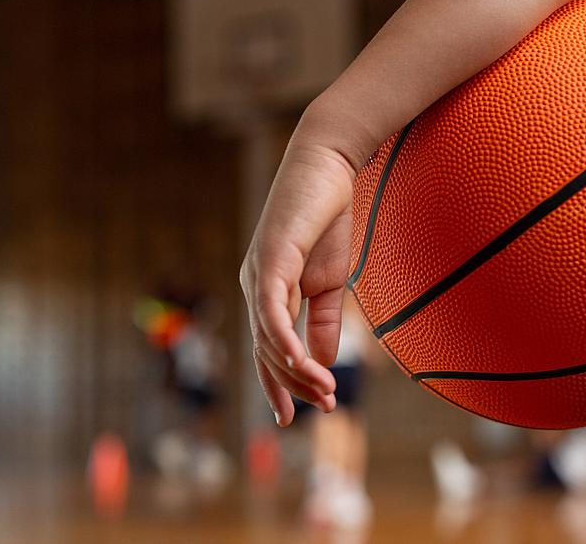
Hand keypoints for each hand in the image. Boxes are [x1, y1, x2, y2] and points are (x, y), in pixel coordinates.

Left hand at [240, 113, 360, 425]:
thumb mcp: (330, 280)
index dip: (276, 384)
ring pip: (268, 336)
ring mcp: (258, 272)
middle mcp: (254, 286)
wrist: (328, 168)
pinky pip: (271, 308)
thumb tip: (324, 360)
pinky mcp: (270, 258)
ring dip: (295, 368)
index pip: (265, 348)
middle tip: (324, 406)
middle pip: (265, 350)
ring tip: (323, 391)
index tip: (289, 418)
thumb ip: (324, 319)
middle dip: (293, 383)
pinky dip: (283, 337)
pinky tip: (299, 360)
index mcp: (267, 291)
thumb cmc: (327, 218)